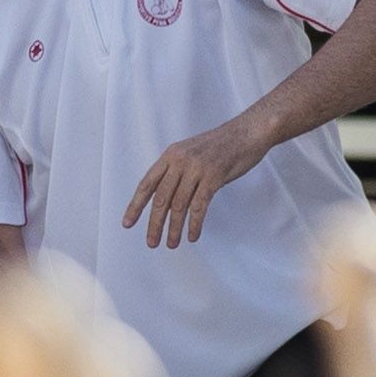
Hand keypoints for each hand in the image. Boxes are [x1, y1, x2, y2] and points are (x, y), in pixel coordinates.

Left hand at [123, 116, 264, 249]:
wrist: (247, 132)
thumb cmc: (222, 145)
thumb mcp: (192, 153)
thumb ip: (178, 172)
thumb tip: (169, 199)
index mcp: (171, 155)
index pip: (147, 184)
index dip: (136, 205)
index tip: (128, 223)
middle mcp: (180, 161)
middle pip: (161, 198)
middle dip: (155, 223)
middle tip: (152, 242)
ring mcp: (196, 168)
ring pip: (179, 205)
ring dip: (175, 228)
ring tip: (172, 243)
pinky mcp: (213, 176)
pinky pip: (199, 206)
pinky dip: (194, 224)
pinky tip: (192, 236)